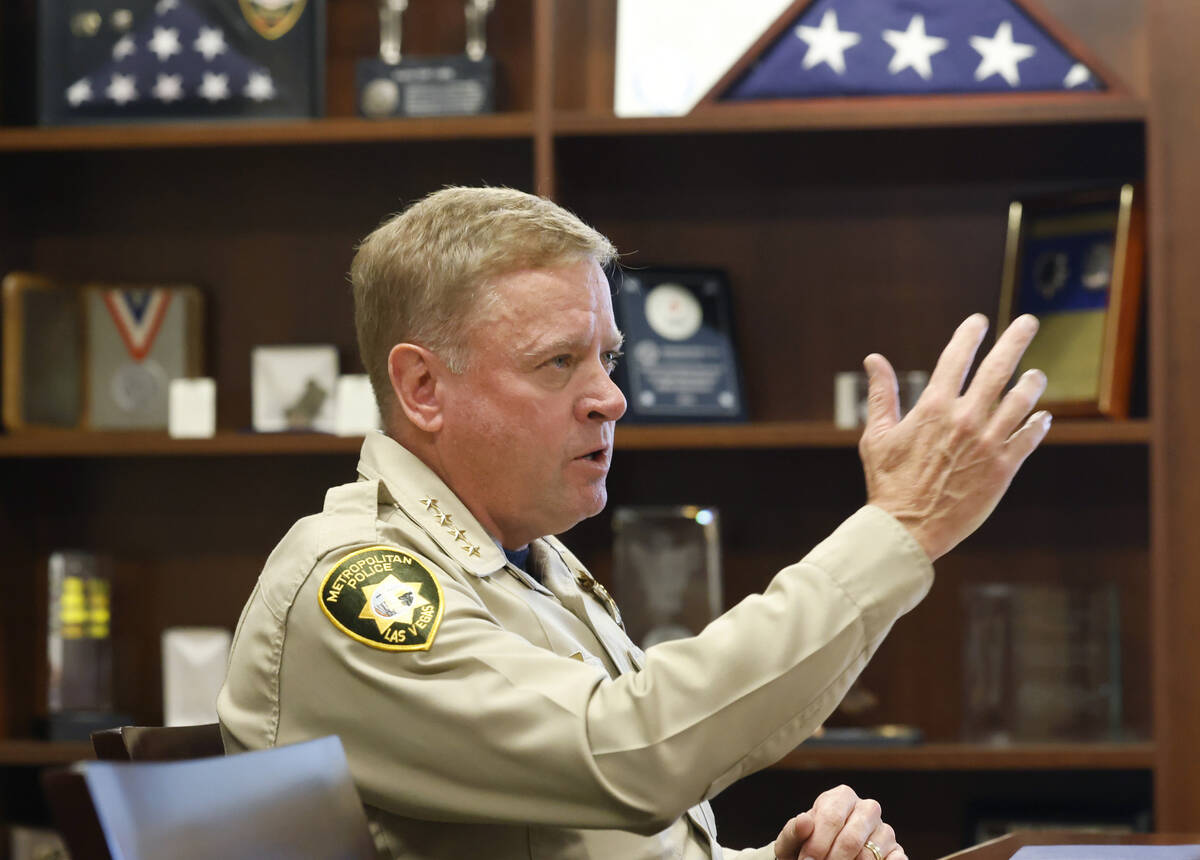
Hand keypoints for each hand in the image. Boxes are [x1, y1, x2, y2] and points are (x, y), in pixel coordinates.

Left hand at [772, 784, 905, 859]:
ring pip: (868, 856)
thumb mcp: (792, 842)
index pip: (832, 817)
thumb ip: (793, 831)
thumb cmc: (805, 849)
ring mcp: (885, 831)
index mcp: (841, 797)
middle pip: (851, 839)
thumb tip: (804, 821)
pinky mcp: (897, 852)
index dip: (817, 844)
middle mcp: (867, 809)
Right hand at [859, 313, 1049, 561]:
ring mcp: (989, 443)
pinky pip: (1030, 437)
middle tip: (1029, 322)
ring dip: (1032, 382)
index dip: (969, 335)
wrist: (908, 529)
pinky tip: (1042, 416)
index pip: (957, 358)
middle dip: (1016, 340)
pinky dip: (1038, 423)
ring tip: (1036, 374)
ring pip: (1022, 400)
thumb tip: (873, 359)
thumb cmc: (889, 483)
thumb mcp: (878, 435)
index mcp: (934, 408)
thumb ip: (881, 394)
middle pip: (999, 369)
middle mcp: (965, 419)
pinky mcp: (1004, 468)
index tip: (979, 322)